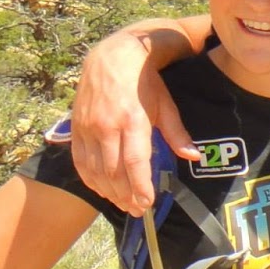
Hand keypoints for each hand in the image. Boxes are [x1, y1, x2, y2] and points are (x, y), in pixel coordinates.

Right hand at [71, 33, 195, 214]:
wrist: (113, 58)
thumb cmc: (146, 83)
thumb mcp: (166, 106)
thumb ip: (177, 133)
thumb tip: (193, 156)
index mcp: (132, 121)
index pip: (134, 162)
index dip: (140, 186)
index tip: (147, 203)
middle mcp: (107, 126)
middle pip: (113, 171)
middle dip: (126, 195)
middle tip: (137, 210)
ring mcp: (88, 128)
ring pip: (95, 169)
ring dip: (108, 191)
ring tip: (122, 204)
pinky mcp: (76, 128)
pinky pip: (80, 161)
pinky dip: (90, 179)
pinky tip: (101, 189)